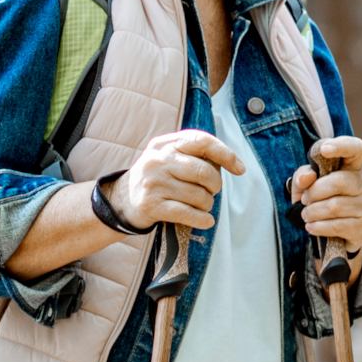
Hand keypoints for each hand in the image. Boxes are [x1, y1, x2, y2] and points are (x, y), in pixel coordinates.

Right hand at [109, 129, 244, 231]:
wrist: (121, 200)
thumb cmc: (155, 177)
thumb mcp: (167, 156)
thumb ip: (193, 154)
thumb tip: (228, 163)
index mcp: (165, 144)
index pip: (201, 141)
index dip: (225, 154)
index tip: (239, 168)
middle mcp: (158, 161)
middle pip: (204, 172)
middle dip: (215, 185)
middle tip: (213, 191)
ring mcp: (154, 184)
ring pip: (199, 196)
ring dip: (208, 204)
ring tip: (203, 205)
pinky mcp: (152, 206)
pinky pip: (188, 214)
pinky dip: (203, 220)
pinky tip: (206, 220)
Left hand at [286, 136, 361, 267]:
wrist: (333, 234)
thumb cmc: (320, 201)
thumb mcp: (306, 185)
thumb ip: (303, 176)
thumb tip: (306, 177)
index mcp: (352, 167)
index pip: (355, 149)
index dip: (342, 146)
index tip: (324, 149)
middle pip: (338, 182)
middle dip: (314, 192)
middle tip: (305, 200)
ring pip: (335, 206)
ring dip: (313, 212)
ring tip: (306, 215)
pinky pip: (337, 226)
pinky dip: (318, 227)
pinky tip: (312, 227)